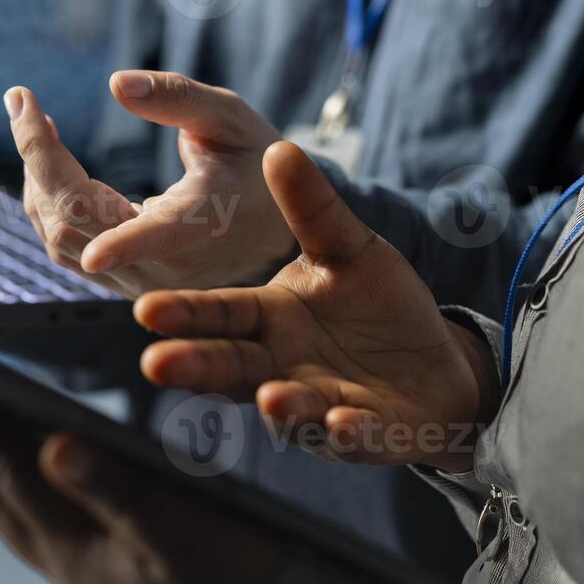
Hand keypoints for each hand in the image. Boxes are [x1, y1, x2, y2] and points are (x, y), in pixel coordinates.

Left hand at [7, 71, 293, 297]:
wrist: (271, 225)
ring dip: (36, 178)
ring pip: (59, 238)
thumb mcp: (228, 117)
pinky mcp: (121, 281)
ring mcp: (140, 282)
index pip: (150, 236)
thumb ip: (177, 97)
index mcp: (201, 223)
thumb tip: (117, 83)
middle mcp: (167, 266)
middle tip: (22, 99)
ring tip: (35, 123)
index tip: (93, 250)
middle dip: (37, 157)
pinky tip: (48, 162)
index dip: (119, 243)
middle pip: (74, 221)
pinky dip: (45, 200)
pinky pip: (65, 247)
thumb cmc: (254, 163)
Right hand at [136, 143, 500, 472]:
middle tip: (157, 364)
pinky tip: (342, 420)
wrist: (437, 361)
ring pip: (289, 409)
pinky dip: (345, 432)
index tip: (145, 308)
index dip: (184, 314)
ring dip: (278, 406)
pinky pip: (352, 437)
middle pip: (233, 366)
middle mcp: (280, 367)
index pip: (219, 314)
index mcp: (268, 319)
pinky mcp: (366, 435)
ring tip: (271, 396)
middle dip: (198, 366)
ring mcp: (320, 406)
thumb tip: (278, 146)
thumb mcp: (348, 248)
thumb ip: (312, 208)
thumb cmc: (378, 306)